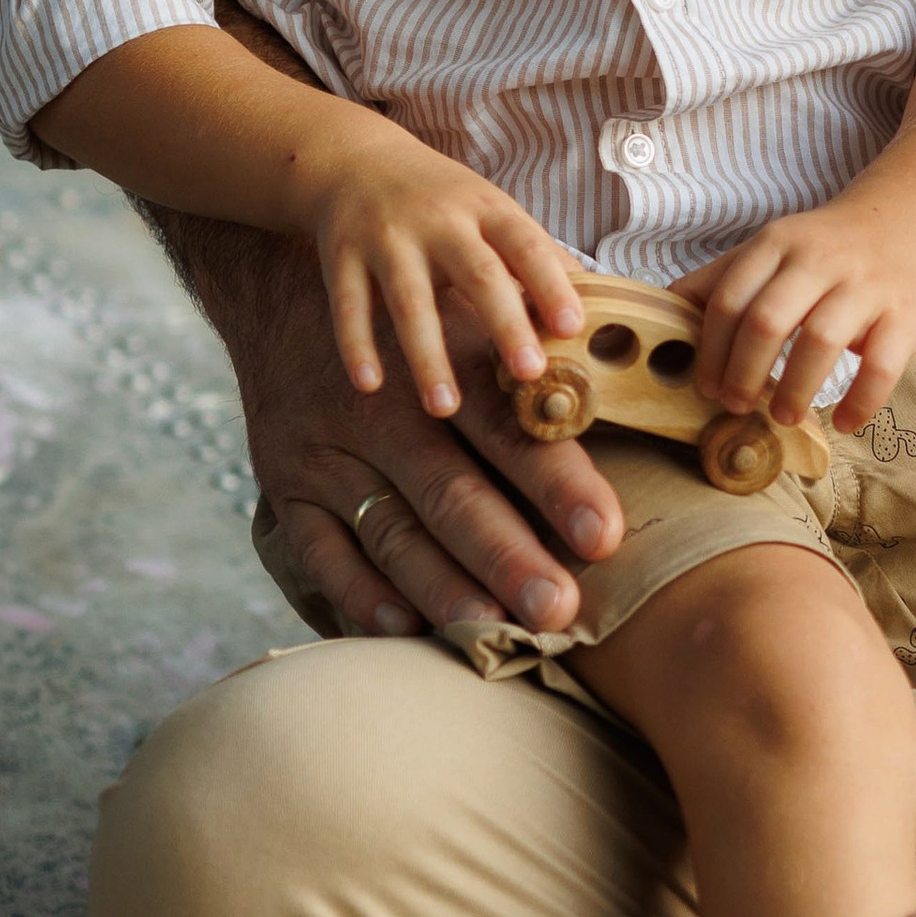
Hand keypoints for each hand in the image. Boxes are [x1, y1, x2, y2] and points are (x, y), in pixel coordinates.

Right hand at [193, 218, 624, 639]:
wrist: (278, 284)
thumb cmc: (417, 308)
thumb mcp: (474, 300)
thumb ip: (543, 335)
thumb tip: (637, 357)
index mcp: (445, 359)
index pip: (510, 429)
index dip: (559, 484)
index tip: (604, 536)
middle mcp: (383, 409)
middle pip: (452, 492)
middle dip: (507, 556)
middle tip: (557, 609)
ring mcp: (328, 450)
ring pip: (390, 530)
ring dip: (443, 586)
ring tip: (494, 632)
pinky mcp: (286, 483)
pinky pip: (319, 549)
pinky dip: (357, 590)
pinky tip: (404, 623)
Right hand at [305, 123, 584, 419]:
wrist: (355, 159)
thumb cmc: (440, 199)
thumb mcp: (490, 211)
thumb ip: (534, 255)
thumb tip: (594, 305)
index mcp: (486, 211)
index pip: (527, 245)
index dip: (552, 284)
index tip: (573, 327)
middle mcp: (438, 221)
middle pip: (477, 274)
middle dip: (505, 323)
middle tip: (530, 373)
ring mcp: (387, 238)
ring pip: (408, 301)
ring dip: (427, 356)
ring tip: (444, 407)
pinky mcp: (341, 256)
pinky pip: (348, 306)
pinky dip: (356, 347)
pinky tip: (370, 386)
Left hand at [686, 188, 915, 428]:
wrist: (912, 219)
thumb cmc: (827, 248)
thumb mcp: (772, 247)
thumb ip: (721, 279)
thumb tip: (660, 314)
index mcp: (777, 244)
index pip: (729, 299)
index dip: (711, 350)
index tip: (706, 387)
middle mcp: (819, 260)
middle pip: (767, 319)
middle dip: (744, 372)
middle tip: (737, 406)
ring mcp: (866, 286)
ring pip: (821, 339)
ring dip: (796, 388)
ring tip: (785, 416)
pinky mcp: (907, 313)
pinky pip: (882, 365)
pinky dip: (860, 400)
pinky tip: (844, 420)